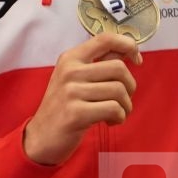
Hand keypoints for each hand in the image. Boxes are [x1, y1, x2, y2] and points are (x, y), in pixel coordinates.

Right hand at [22, 31, 143, 165]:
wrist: (40, 138)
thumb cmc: (63, 108)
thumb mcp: (74, 79)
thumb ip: (97, 64)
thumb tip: (126, 51)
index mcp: (70, 58)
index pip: (105, 38)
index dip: (128, 44)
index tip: (137, 60)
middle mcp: (70, 71)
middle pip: (118, 68)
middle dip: (130, 86)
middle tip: (123, 100)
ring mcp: (71, 92)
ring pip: (119, 90)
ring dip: (125, 106)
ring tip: (116, 114)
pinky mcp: (76, 113)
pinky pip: (114, 109)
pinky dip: (119, 117)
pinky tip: (110, 122)